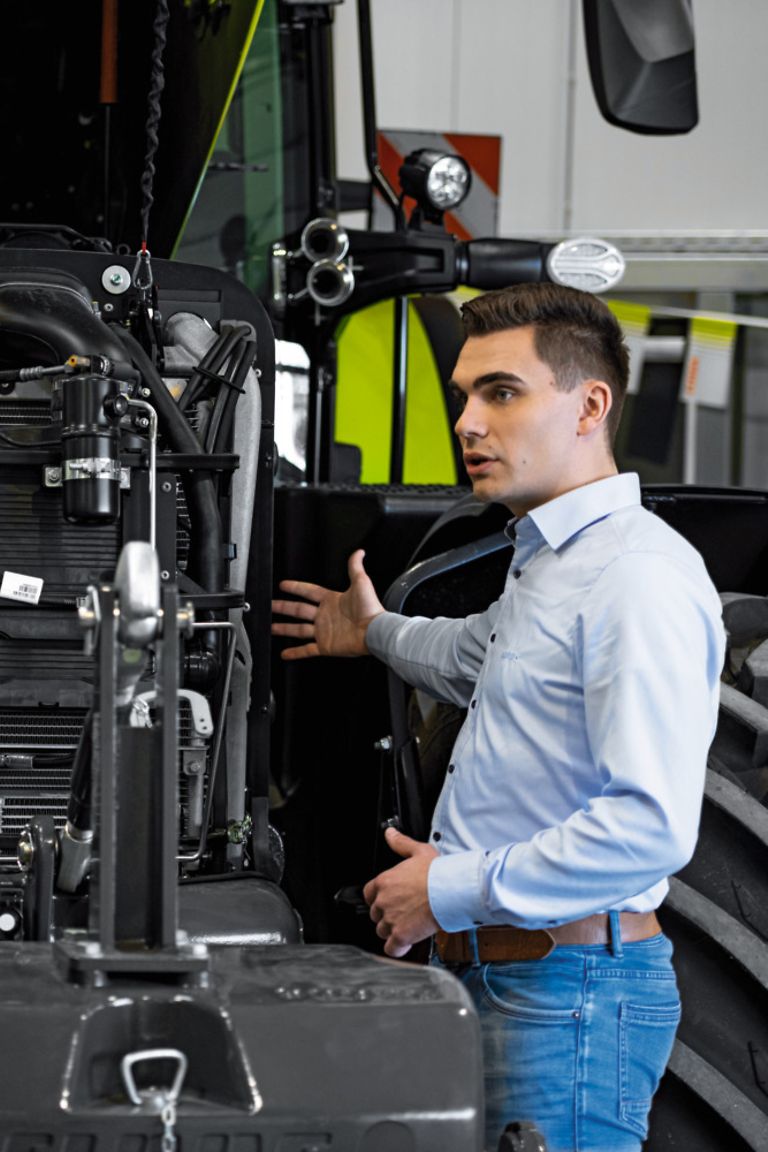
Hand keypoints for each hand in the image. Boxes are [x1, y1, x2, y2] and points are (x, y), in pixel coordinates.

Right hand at [271, 549, 384, 659]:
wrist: (374, 631)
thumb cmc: (370, 608)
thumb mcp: (361, 583)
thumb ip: (355, 567)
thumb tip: (359, 552)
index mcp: (331, 600)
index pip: (308, 591)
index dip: (296, 587)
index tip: (284, 585)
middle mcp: (325, 616)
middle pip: (299, 610)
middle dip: (284, 607)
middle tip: (271, 605)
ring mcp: (323, 631)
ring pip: (299, 629)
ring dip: (285, 628)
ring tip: (271, 627)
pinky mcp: (325, 645)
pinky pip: (307, 650)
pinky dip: (295, 652)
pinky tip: (285, 654)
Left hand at [363, 826, 438, 957]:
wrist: (450, 890)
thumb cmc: (437, 872)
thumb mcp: (418, 851)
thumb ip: (401, 843)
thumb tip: (390, 833)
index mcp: (384, 881)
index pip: (369, 894)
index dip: (379, 898)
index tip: (390, 899)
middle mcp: (384, 901)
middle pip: (375, 914)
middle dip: (386, 915)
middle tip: (403, 912)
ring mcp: (391, 919)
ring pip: (381, 931)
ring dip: (392, 931)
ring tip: (407, 926)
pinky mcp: (401, 935)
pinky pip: (390, 948)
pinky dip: (397, 948)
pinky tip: (405, 943)